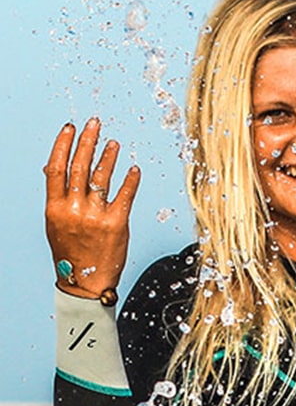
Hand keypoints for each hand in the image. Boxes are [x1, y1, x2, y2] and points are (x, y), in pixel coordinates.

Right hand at [43, 119, 141, 299]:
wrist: (85, 282)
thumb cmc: (71, 252)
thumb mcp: (55, 223)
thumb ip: (58, 196)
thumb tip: (52, 168)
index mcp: (54, 207)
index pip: (56, 168)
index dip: (63, 145)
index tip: (70, 128)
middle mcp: (73, 209)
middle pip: (80, 167)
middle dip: (87, 142)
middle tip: (95, 124)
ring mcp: (95, 216)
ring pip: (102, 178)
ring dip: (109, 157)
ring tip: (114, 143)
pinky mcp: (117, 224)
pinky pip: (125, 196)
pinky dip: (130, 180)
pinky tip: (134, 169)